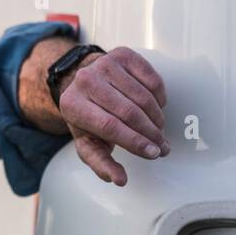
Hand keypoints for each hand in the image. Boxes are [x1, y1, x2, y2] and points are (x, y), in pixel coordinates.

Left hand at [58, 46, 168, 185]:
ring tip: (160, 131)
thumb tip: (119, 179)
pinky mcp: (122, 54)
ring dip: (157, 118)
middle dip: (150, 133)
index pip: (109, 126)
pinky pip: (151, 78)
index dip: (134, 141)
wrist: (84, 83)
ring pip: (142, 96)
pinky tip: (157, 108)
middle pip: (128, 112)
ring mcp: (105, 64)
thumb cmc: (88, 117)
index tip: (153, 153)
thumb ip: (101, 163)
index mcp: (72, 105)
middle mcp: (86, 81)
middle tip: (162, 147)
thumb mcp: (88, 142)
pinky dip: (159, 97)